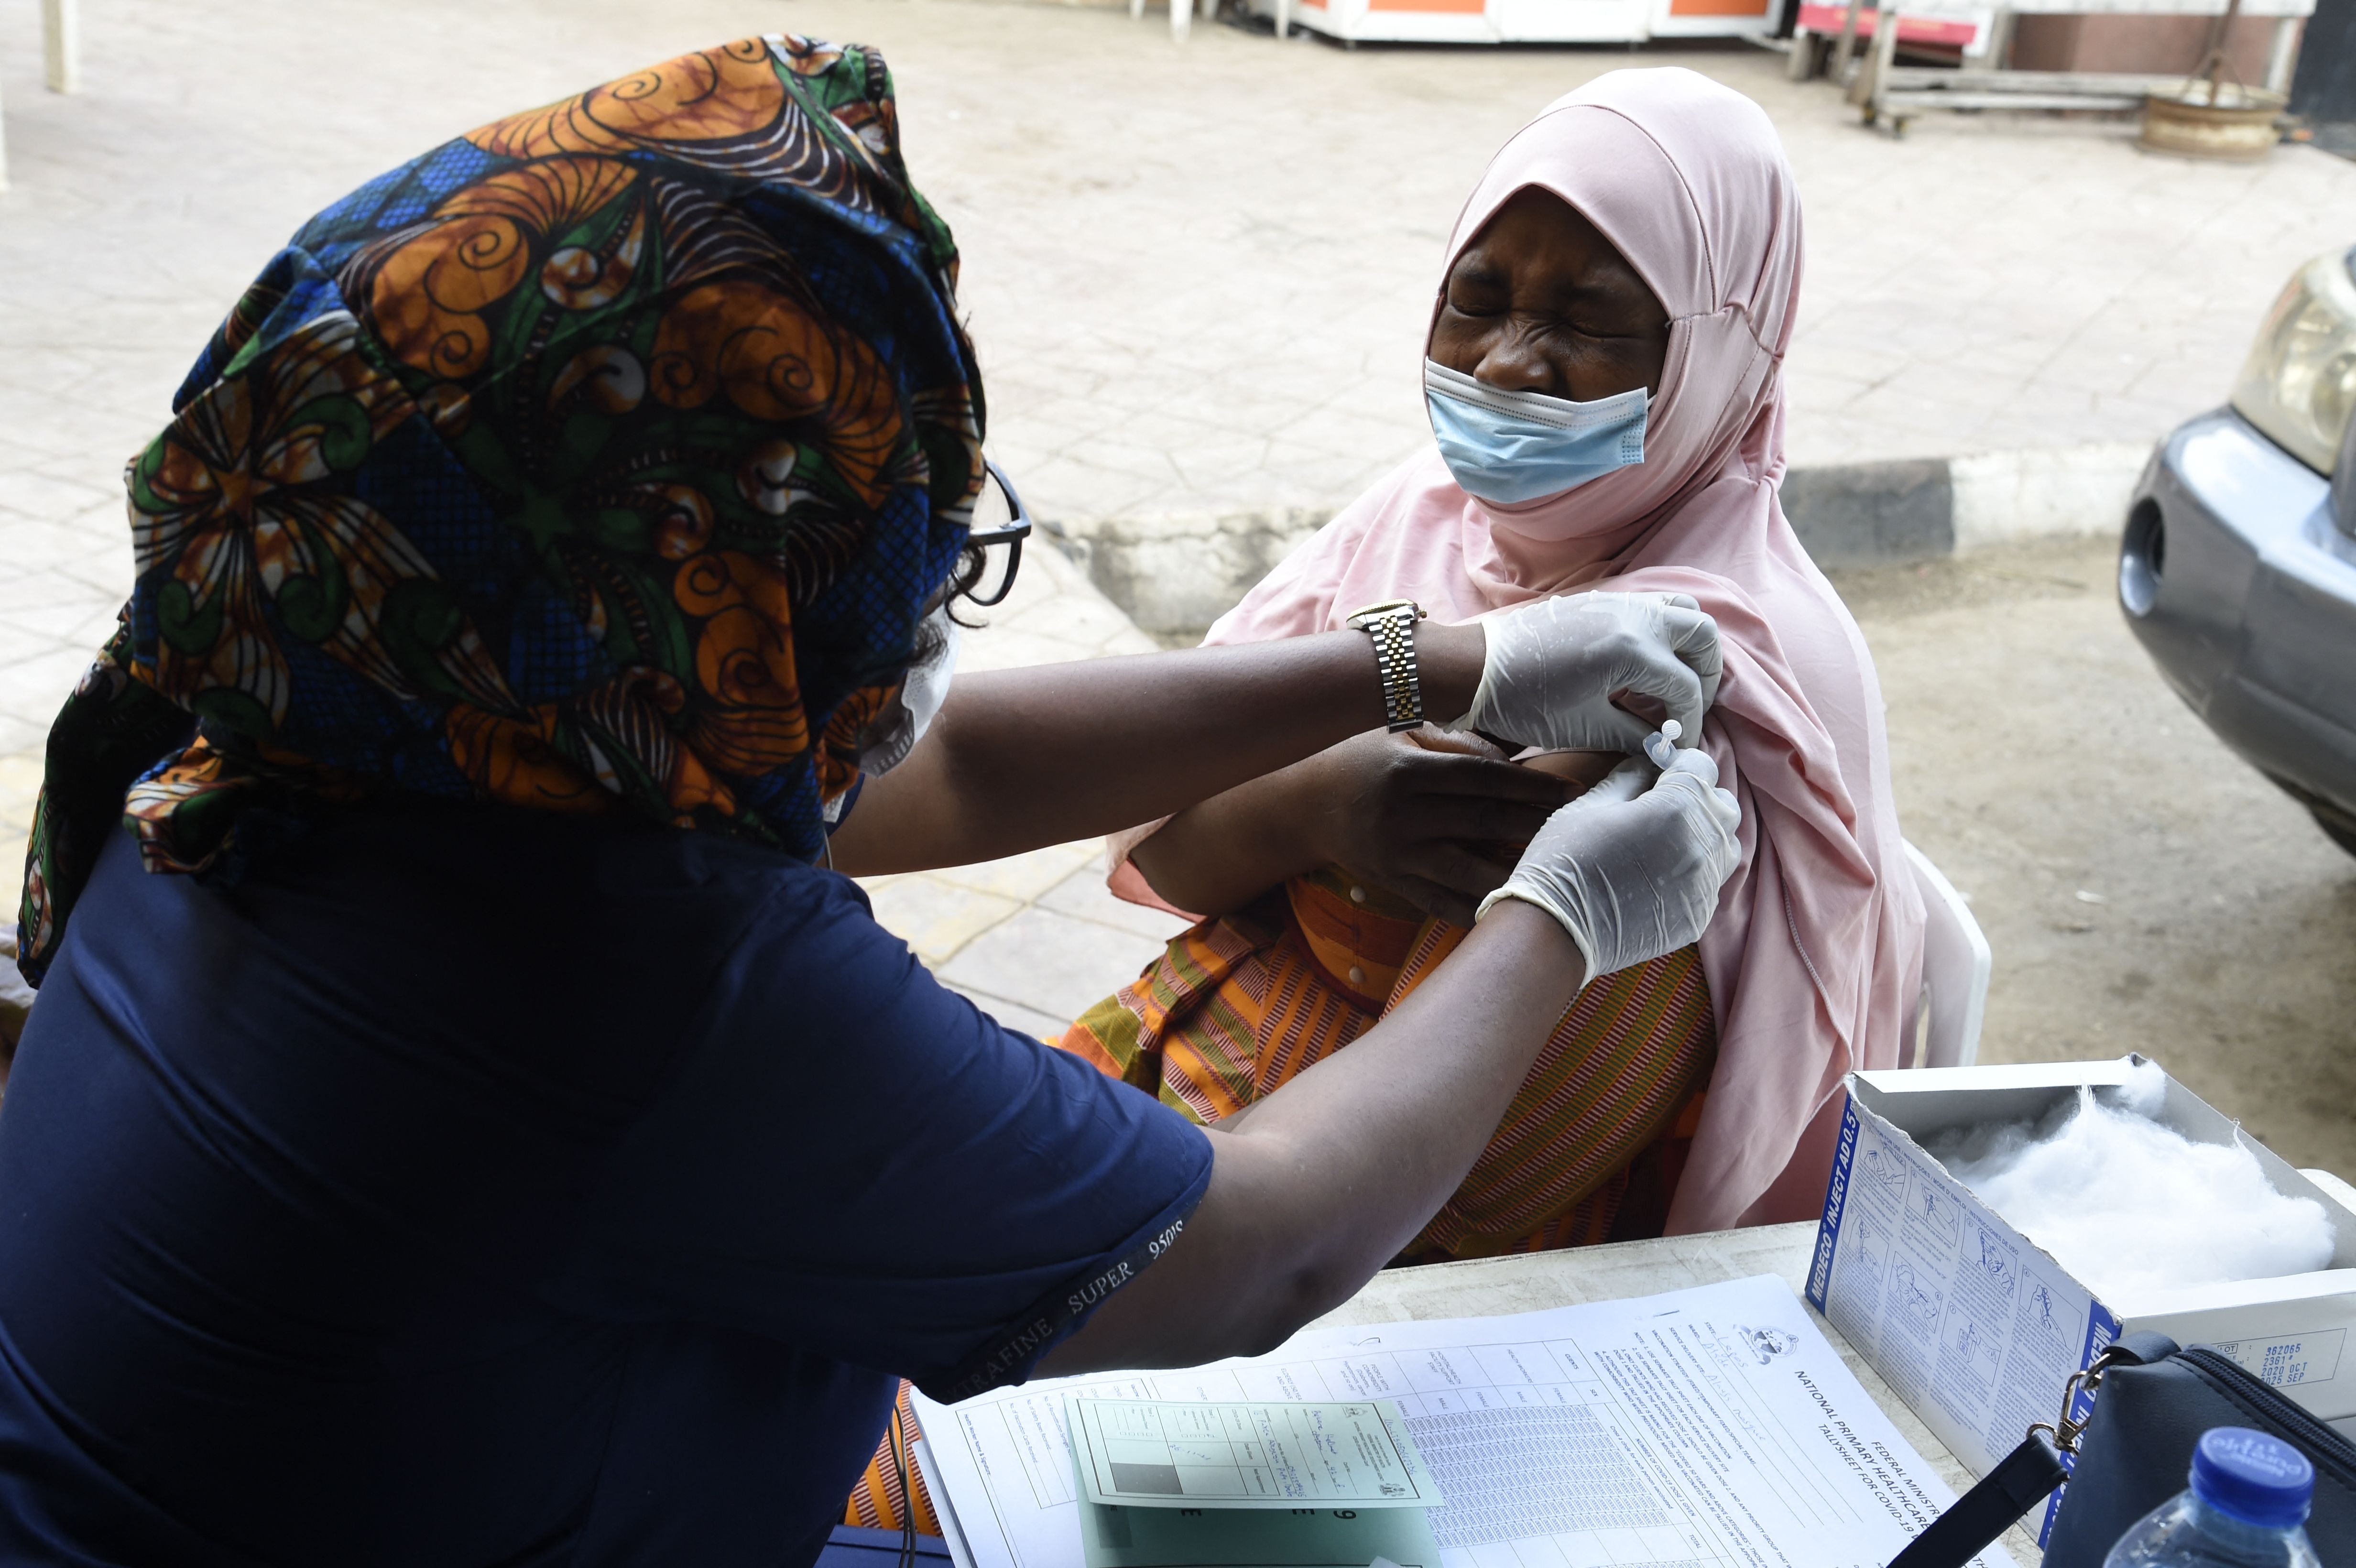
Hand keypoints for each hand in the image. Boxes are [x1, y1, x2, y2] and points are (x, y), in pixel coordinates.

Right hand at [1300, 726, 1578, 927]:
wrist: (1304, 804)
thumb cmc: (1360, 757)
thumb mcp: (1398, 733)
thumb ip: (1454, 743)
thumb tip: (1512, 762)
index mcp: (1406, 770)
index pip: (1481, 777)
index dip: (1530, 785)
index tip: (1571, 791)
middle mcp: (1401, 815)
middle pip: (1482, 822)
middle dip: (1534, 825)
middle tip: (1579, 828)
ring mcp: (1396, 854)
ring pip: (1467, 869)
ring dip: (1514, 871)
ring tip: (1556, 871)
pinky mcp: (1392, 883)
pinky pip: (1442, 902)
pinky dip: (1477, 908)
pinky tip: (1513, 907)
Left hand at [1464, 592, 1722, 753]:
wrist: (1474, 668)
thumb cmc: (1524, 702)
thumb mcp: (1587, 727)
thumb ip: (1636, 736)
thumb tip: (1665, 747)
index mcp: (1635, 650)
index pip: (1687, 688)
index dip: (1690, 722)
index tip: (1677, 744)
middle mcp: (1635, 617)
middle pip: (1702, 634)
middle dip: (1705, 673)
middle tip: (1688, 706)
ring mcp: (1618, 602)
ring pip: (1681, 608)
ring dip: (1688, 643)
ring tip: (1672, 680)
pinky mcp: (1600, 600)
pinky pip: (1651, 605)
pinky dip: (1662, 630)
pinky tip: (1641, 665)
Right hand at [1476, 748, 1740, 983]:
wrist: (1556, 933)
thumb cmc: (1564, 861)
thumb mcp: (1589, 805)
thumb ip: (1629, 778)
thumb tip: (1647, 764)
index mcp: (1675, 809)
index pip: (1702, 766)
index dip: (1678, 762)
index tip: (1658, 769)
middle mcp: (1701, 846)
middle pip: (1724, 804)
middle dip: (1699, 796)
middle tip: (1662, 803)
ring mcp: (1703, 886)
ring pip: (1727, 845)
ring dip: (1704, 834)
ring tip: (1666, 840)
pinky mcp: (1698, 916)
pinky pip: (1711, 882)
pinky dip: (1693, 872)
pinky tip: (1658, 875)